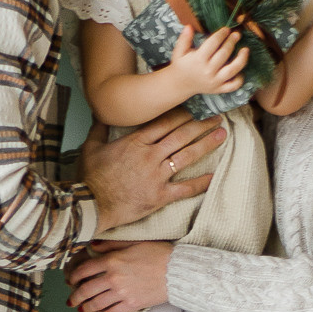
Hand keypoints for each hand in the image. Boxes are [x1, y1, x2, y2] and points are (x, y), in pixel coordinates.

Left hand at [67, 240, 173, 311]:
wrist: (178, 270)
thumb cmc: (158, 253)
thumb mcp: (133, 243)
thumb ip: (111, 244)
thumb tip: (93, 245)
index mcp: (112, 261)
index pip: (84, 270)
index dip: (74, 277)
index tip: (70, 281)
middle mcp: (113, 278)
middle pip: (86, 290)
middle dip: (75, 297)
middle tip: (71, 301)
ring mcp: (122, 293)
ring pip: (97, 303)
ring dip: (86, 308)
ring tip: (82, 309)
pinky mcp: (132, 304)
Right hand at [76, 106, 226, 236]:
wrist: (92, 204)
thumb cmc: (90, 177)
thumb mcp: (91, 147)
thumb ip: (99, 129)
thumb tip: (100, 114)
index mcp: (135, 141)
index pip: (165, 122)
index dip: (182, 113)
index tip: (195, 107)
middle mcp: (150, 155)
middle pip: (181, 135)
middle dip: (201, 124)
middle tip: (217, 116)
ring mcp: (157, 175)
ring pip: (186, 156)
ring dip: (206, 144)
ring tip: (221, 135)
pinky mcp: (160, 195)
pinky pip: (185, 188)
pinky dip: (200, 183)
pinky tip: (214, 175)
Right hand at [167, 24, 248, 97]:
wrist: (180, 85)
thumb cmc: (181, 65)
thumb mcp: (179, 51)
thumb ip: (184, 39)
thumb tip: (189, 26)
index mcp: (198, 60)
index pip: (213, 43)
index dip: (221, 34)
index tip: (226, 29)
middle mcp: (207, 71)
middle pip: (224, 54)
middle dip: (231, 42)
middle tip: (236, 34)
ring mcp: (214, 81)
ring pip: (232, 70)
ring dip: (241, 59)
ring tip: (246, 50)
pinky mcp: (218, 89)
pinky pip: (233, 85)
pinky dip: (240, 79)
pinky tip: (241, 70)